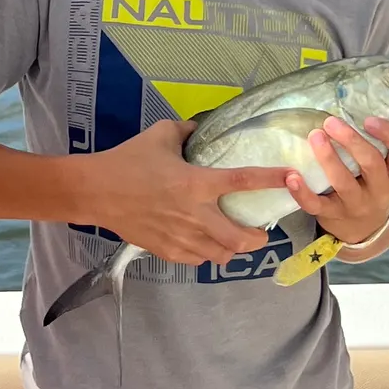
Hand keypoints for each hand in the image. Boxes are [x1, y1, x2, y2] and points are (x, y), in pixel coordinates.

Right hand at [83, 118, 295, 266]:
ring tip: (233, 239)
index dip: (271, 179)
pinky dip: (207, 254)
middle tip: (260, 231)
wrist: (95, 192)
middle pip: (240, 238)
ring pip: (221, 255)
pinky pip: (198, 260)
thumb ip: (187, 131)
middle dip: (257, 238)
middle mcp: (194, 214)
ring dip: (232, 248)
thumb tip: (201, 128)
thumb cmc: (127, 160)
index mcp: (196, 183)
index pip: (243, 181)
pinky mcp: (167, 250)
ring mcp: (181, 237)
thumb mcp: (160, 135)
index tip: (292, 178)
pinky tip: (204, 243)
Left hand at [285, 114, 388, 250]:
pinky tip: (292, 176)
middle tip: (331, 121)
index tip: (369, 119)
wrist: (363, 230)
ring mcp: (356, 205)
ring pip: (343, 182)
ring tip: (315, 136)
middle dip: (352, 141)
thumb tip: (349, 108)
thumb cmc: (370, 187)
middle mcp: (380, 190)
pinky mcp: (332, 215)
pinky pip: (316, 205)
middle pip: (372, 164)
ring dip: (328, 158)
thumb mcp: (384, 171)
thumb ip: (375, 146)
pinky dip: (302, 192)